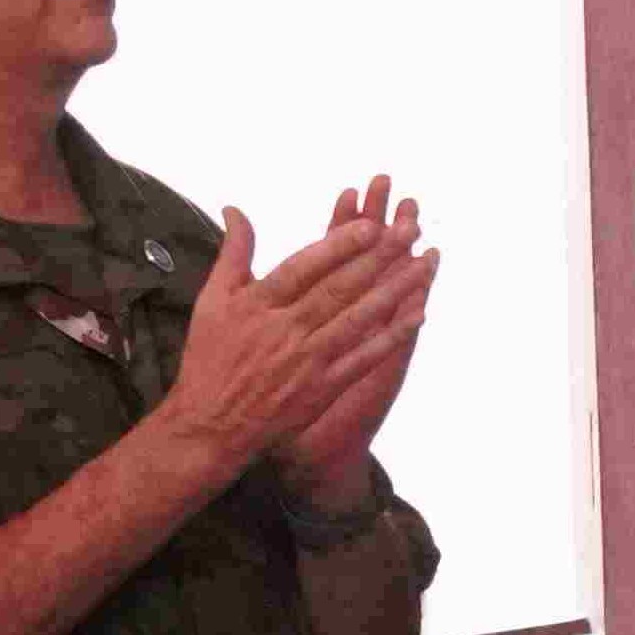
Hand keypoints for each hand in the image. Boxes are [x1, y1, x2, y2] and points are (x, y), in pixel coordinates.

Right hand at [158, 202, 432, 487]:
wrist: (210, 426)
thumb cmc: (210, 359)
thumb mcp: (211, 299)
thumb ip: (233, 252)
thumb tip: (235, 208)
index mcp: (259, 304)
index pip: (304, 267)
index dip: (339, 245)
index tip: (370, 224)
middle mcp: (287, 330)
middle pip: (340, 288)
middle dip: (379, 257)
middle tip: (410, 230)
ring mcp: (308, 361)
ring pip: (359, 318)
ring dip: (395, 290)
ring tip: (425, 263)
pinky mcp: (323, 388)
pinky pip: (364, 358)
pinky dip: (392, 337)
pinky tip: (417, 316)